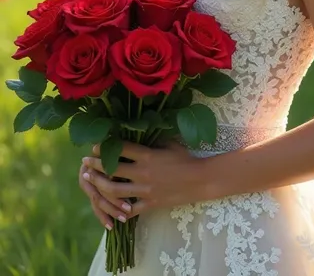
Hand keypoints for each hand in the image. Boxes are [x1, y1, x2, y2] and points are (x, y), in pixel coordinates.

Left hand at [81, 139, 204, 220]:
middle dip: (96, 165)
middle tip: (86, 163)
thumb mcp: (169, 144)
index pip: (121, 149)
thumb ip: (153, 140)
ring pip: (115, 190)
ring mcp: (145, 189)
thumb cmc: (186, 158)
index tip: (94, 145)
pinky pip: (130, 209)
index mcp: (147, 155)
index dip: (105, 146)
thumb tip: (139, 132)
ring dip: (100, 185)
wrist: (200, 180)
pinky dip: (119, 210)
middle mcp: (143, 172)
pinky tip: (110, 208)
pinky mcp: (150, 203)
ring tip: (92, 181)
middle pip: (112, 169)